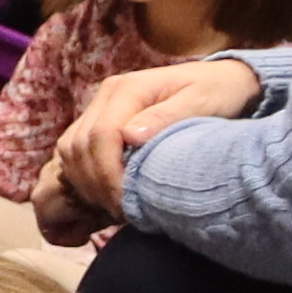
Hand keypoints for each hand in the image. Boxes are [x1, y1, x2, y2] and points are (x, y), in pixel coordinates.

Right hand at [44, 55, 260, 221]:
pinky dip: (82, 176)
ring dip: (85, 182)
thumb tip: (129, 137)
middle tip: (120, 212)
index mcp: (129, 88)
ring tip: (112, 206)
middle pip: (79, 145)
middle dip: (95, 184)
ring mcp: (99, 107)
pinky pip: (74, 152)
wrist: (221, 80)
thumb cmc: (218, 92)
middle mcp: (106, 95)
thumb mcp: (202, 102)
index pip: (101, 134)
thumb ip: (167, 117)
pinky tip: (104, 194)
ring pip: (70, 149)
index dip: (107, 174)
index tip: (125, 202)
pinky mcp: (98, 121)